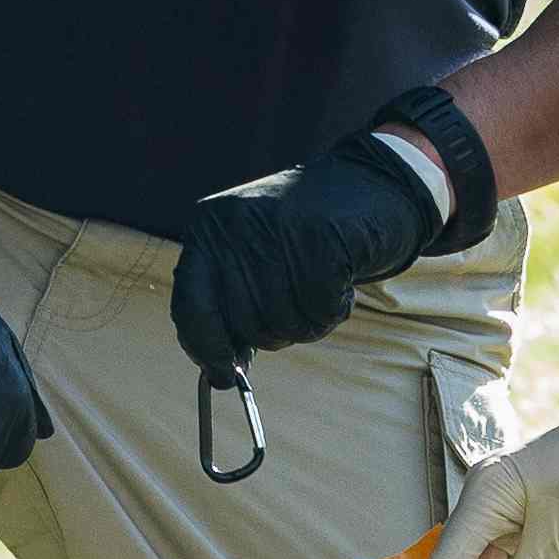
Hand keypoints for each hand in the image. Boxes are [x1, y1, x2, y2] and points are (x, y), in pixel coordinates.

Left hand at [172, 137, 444, 368]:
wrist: (369, 182)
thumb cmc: (303, 234)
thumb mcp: (252, 254)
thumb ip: (228, 306)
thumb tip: (218, 375)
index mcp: (207, 229)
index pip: (190, 306)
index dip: (206, 348)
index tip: (224, 376)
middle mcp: (235, 225)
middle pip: (243, 325)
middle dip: (272, 335)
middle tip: (295, 310)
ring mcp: (278, 229)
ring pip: (282, 322)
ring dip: (307, 323)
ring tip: (319, 289)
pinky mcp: (323, 238)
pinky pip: (321, 310)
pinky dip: (335, 309)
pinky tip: (340, 281)